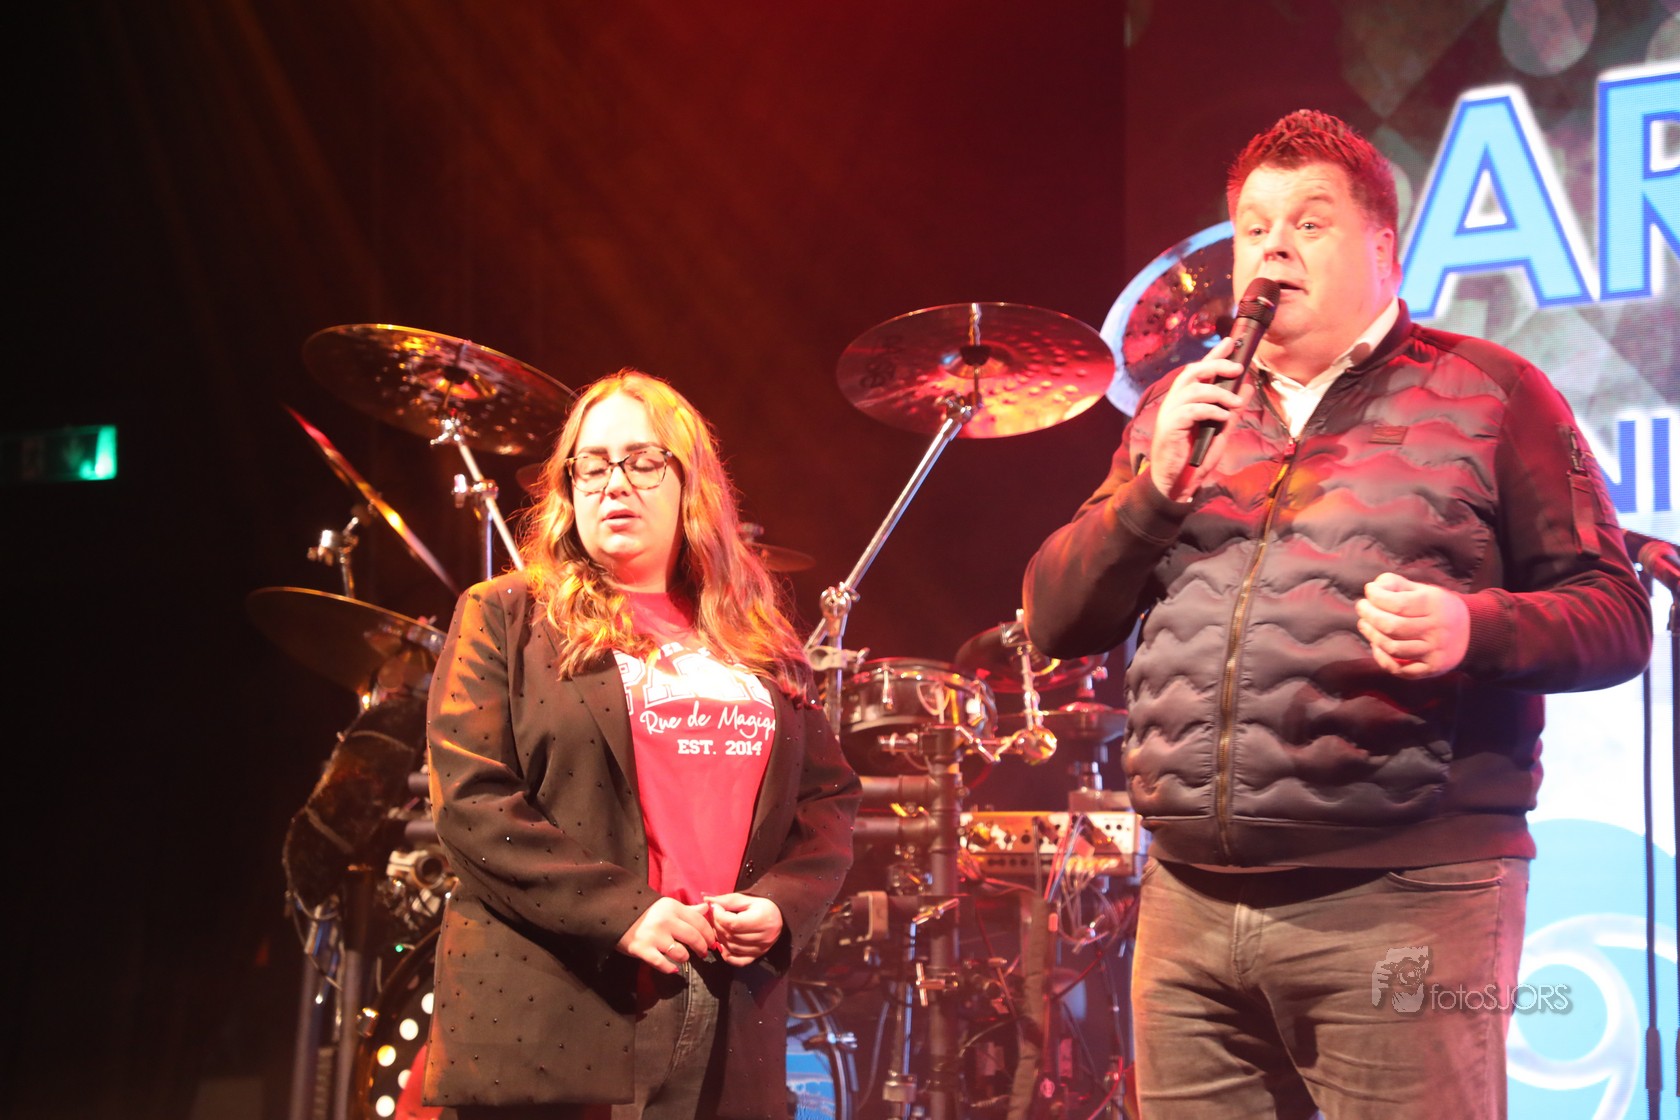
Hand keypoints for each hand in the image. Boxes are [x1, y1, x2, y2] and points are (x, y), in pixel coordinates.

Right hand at [616, 897, 716, 973]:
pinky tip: (673, 969)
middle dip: (702, 948)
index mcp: (673, 908)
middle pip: (693, 937)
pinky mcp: (642, 950)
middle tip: (703, 954)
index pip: (699, 921)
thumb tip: (708, 908)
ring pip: (680, 953)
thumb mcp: (667, 907)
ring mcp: (654, 937)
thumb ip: (688, 909)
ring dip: (685, 957)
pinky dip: (670, 968)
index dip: (709, 934)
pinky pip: (662, 964)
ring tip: (683, 957)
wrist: (616, 915)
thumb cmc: (646, 913)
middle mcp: (666, 921)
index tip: (712, 942)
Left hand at [703, 893, 783, 965]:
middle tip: (713, 917)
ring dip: (720, 938)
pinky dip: (727, 955)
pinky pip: (738, 961)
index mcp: (762, 919)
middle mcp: (763, 937)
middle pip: (731, 935)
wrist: (778, 917)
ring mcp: (761, 949)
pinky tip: (724, 944)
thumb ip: (727, 900)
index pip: (733, 923)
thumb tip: (707, 901)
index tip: (714, 908)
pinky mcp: (758, 956)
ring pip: (732, 947)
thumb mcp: (746, 899)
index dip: (718, 916)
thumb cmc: (761, 906)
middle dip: (717, 925)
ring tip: (718, 927)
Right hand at [1147, 337, 1253, 501]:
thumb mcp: (1220, 431)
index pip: (1199, 370)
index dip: (1214, 354)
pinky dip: (1211, 411)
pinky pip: (1191, 410)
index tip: (1231, 341)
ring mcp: (1170, 414)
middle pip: (1192, 372)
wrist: (1177, 483)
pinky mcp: (1170, 427)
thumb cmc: (1195, 458)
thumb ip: (1232, 410)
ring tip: (1235, 403)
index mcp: (1185, 401)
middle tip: (1238, 368)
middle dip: (1216, 365)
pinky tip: (1223, 418)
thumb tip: (1248, 387)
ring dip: (1219, 393)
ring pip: (1193, 389)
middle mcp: (1175, 402)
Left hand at [1356, 572, 1469, 678]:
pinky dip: (1383, 659)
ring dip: (1372, 636)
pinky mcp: (1433, 668)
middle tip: (1362, 608)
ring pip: (1394, 648)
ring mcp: (1435, 651)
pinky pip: (1401, 669)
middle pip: (1392, 627)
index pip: (1398, 603)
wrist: (1472, 631)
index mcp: (1435, 605)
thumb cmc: (1438, 607)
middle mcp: (1437, 629)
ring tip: (1365, 625)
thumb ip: (1398, 585)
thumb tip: (1374, 587)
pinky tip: (1377, 646)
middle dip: (1369, 616)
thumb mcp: (1424, 590)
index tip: (1368, 592)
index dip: (1376, 597)